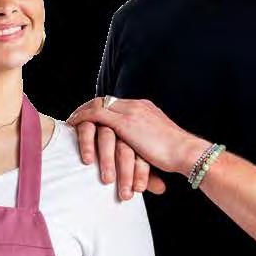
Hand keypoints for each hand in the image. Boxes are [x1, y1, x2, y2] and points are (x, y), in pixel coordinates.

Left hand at [68, 96, 201, 192]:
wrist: (184, 152)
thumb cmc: (175, 156)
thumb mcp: (157, 144)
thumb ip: (145, 144)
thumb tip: (139, 155)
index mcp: (146, 109)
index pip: (118, 104)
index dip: (103, 108)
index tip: (92, 116)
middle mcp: (137, 105)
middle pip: (106, 100)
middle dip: (89, 107)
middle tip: (76, 117)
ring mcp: (130, 112)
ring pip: (99, 105)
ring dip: (83, 113)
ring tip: (71, 122)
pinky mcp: (125, 123)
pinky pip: (96, 115)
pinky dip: (83, 118)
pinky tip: (73, 125)